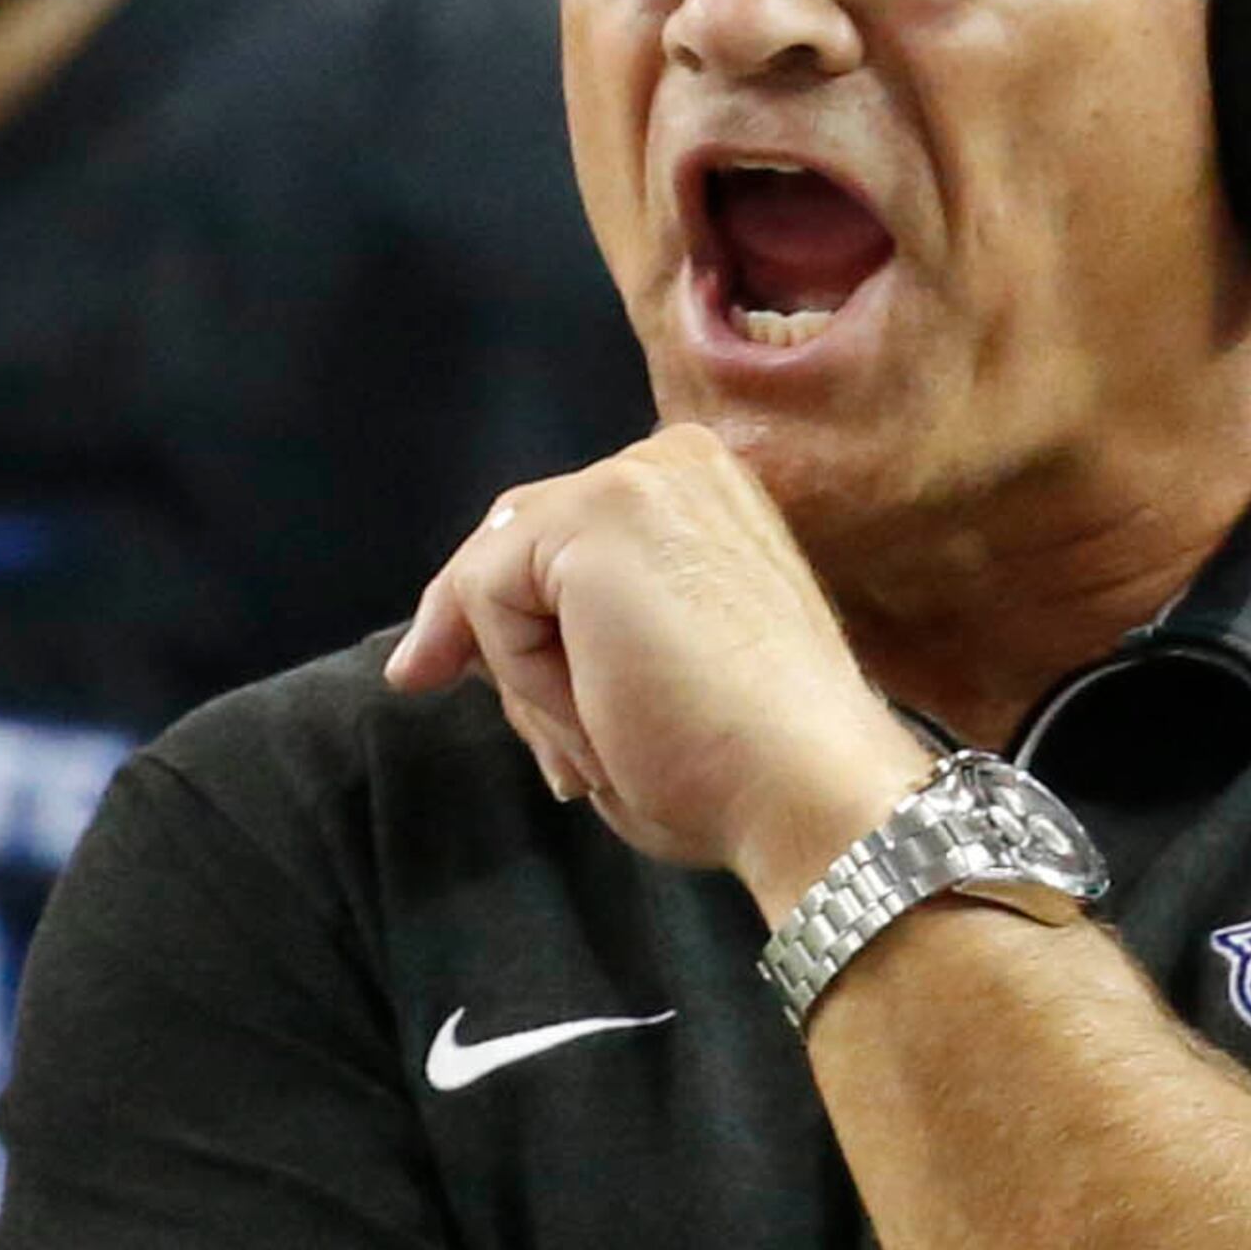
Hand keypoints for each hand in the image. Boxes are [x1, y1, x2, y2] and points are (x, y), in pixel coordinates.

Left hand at [384, 430, 921, 904]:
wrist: (805, 786)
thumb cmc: (740, 763)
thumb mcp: (634, 682)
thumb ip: (556, 641)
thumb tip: (445, 647)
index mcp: (699, 494)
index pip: (556, 539)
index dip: (515, 624)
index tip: (534, 716)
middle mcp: (670, 463)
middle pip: (514, 543)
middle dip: (498, 645)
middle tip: (554, 754)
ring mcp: (634, 479)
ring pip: (496, 579)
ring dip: (527, 679)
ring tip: (608, 742)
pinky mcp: (595, 513)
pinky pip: (487, 599)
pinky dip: (523, 676)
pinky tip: (599, 710)